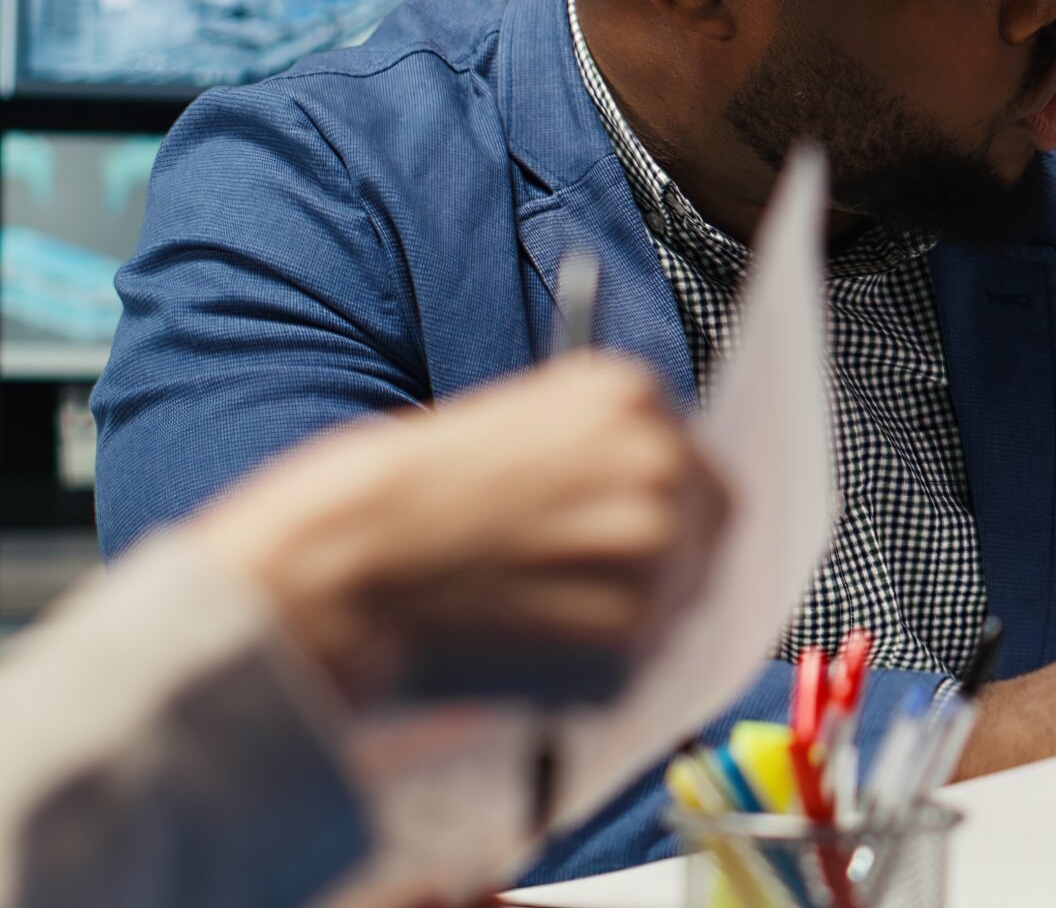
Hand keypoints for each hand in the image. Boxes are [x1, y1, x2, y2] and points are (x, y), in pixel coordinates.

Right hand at [194, 354, 729, 706]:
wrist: (343, 566)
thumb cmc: (398, 498)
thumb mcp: (511, 420)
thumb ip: (594, 445)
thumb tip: (655, 491)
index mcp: (629, 395)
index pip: (692, 458)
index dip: (663, 503)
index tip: (629, 530)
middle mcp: (661, 461)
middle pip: (706, 525)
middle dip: (661, 557)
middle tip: (591, 586)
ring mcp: (654, 549)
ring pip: (683, 594)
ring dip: (635, 613)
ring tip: (539, 614)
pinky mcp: (634, 632)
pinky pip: (646, 656)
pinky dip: (602, 664)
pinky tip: (532, 645)